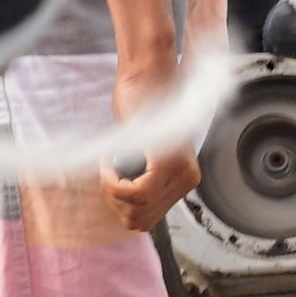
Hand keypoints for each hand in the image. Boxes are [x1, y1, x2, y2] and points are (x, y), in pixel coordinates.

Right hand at [102, 37, 203, 234]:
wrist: (148, 76)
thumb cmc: (141, 107)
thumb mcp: (143, 151)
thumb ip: (141, 177)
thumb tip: (126, 207)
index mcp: (184, 180)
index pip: (146, 220)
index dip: (119, 207)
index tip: (110, 181)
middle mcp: (187, 179)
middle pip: (139, 220)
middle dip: (114, 201)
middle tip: (108, 174)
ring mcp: (179, 172)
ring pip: (135, 209)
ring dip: (112, 190)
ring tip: (109, 164)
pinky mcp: (168, 161)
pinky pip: (134, 192)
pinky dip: (112, 180)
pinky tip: (109, 160)